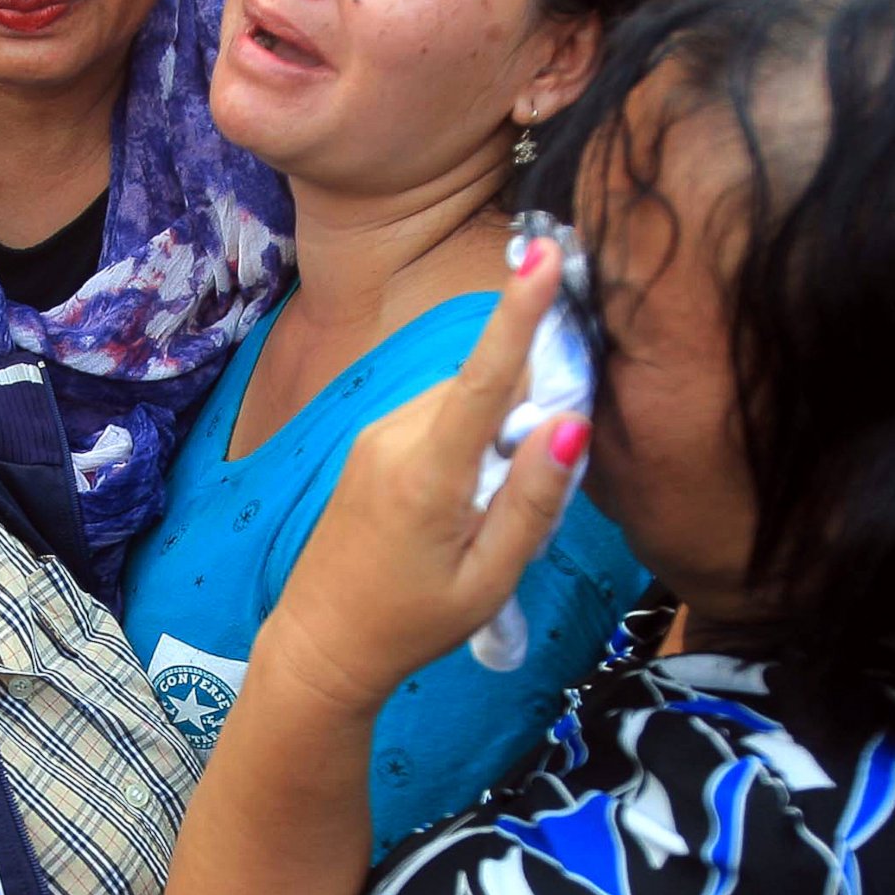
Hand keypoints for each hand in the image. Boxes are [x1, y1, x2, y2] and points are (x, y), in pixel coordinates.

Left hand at [258, 243, 586, 717]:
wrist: (324, 641)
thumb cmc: (413, 622)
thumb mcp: (489, 578)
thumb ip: (532, 499)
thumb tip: (570, 422)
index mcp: (427, 473)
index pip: (483, 377)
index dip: (518, 312)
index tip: (542, 254)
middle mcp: (394, 436)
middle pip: (484, 389)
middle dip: (523, 414)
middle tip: (525, 494)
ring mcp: (375, 435)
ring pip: (461, 402)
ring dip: (492, 433)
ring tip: (481, 515)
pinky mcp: (370, 441)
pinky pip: (437, 417)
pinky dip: (464, 442)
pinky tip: (456, 505)